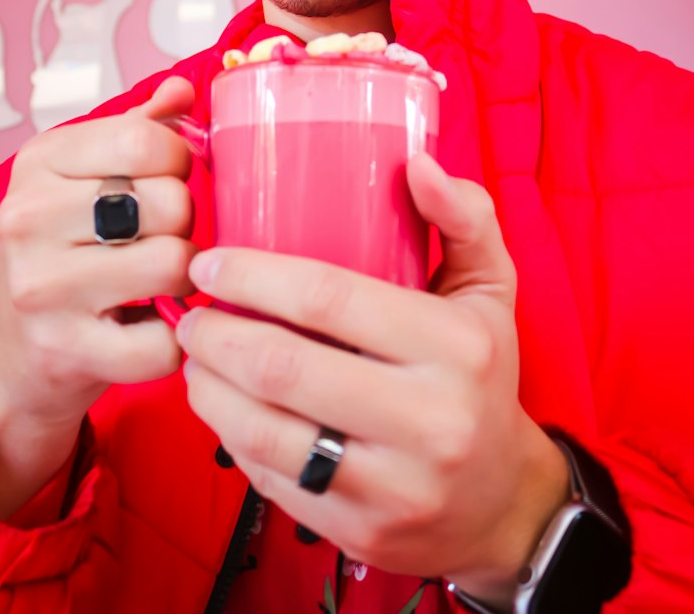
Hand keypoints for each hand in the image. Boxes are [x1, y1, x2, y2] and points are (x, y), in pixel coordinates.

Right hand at [0, 76, 198, 516]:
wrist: (16, 353)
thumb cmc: (64, 253)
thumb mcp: (85, 177)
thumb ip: (138, 130)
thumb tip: (182, 91)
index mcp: (39, 161)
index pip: (146, 140)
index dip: (179, 161)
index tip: (169, 180)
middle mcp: (28, 217)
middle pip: (169, 202)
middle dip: (183, 223)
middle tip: (160, 239)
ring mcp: (41, 286)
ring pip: (172, 264)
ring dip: (184, 278)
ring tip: (158, 281)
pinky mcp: (64, 349)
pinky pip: (163, 341)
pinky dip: (172, 338)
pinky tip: (149, 327)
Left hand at [177, 154, 568, 604]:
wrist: (503, 505)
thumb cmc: (481, 376)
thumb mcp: (490, 289)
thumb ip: (463, 218)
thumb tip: (415, 161)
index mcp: (455, 346)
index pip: (330, 298)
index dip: (254, 276)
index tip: (212, 262)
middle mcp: (428, 421)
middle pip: (284, 367)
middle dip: (217, 334)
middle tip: (191, 313)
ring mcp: (392, 486)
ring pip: (265, 432)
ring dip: (210, 388)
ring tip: (195, 357)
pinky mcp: (360, 533)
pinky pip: (271, 480)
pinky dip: (231, 437)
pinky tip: (221, 405)